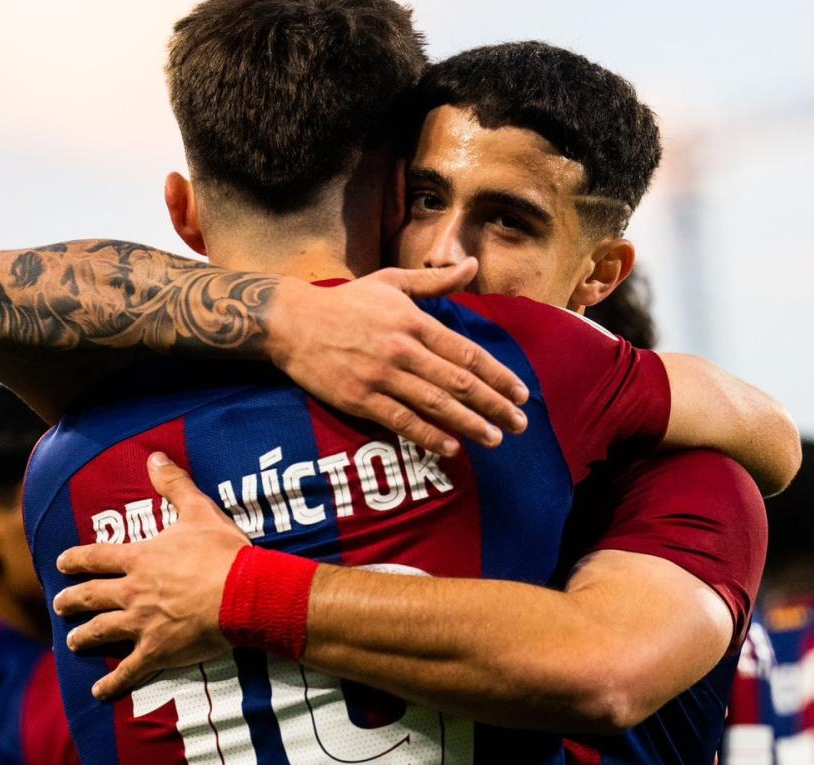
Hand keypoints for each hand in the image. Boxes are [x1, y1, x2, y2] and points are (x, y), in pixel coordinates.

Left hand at [54, 452, 247, 699]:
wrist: (242, 594)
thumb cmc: (223, 553)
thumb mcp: (198, 511)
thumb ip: (173, 484)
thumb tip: (155, 455)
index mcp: (139, 559)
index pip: (97, 557)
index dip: (76, 560)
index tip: (60, 564)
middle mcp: (132, 592)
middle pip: (91, 596)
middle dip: (72, 600)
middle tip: (60, 604)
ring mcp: (141, 624)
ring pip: (101, 631)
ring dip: (83, 637)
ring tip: (71, 641)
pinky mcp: (157, 652)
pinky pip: (128, 672)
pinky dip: (112, 684)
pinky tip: (98, 693)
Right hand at [265, 258, 528, 456]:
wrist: (292, 322)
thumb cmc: (344, 302)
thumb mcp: (390, 282)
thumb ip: (435, 281)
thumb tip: (473, 266)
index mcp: (413, 321)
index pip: (466, 352)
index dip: (497, 374)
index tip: (521, 392)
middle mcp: (402, 349)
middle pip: (458, 381)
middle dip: (494, 405)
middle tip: (521, 423)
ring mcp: (380, 376)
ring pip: (435, 404)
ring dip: (469, 424)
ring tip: (496, 439)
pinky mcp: (359, 398)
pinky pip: (400, 420)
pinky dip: (427, 435)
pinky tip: (450, 447)